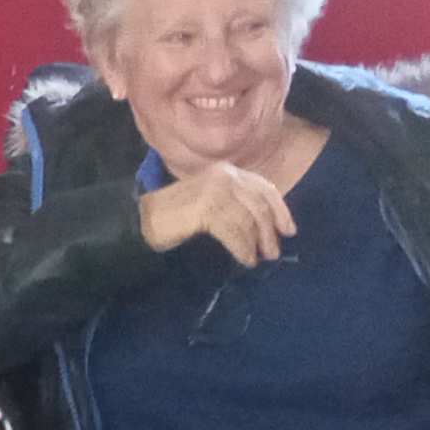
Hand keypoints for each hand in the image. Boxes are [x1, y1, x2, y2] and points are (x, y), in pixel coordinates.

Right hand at [136, 159, 295, 267]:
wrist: (140, 220)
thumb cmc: (175, 215)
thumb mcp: (211, 200)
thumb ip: (235, 203)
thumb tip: (265, 224)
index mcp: (227, 171)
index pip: (264, 188)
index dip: (280, 210)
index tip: (288, 231)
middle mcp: (225, 176)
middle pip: (259, 205)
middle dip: (270, 231)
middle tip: (274, 252)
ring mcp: (215, 191)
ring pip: (248, 220)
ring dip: (257, 243)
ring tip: (259, 259)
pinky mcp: (206, 209)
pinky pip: (234, 232)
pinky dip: (243, 248)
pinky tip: (245, 259)